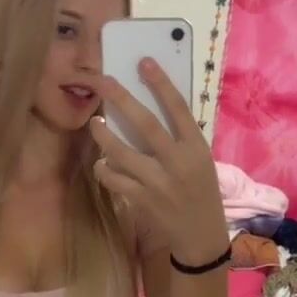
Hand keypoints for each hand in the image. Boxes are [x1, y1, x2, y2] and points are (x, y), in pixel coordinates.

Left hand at [90, 59, 228, 265]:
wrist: (201, 235)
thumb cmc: (201, 190)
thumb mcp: (200, 161)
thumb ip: (179, 138)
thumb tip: (148, 108)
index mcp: (197, 148)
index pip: (178, 109)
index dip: (160, 83)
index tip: (144, 61)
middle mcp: (178, 162)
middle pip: (146, 124)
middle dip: (122, 100)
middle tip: (103, 81)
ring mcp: (158, 183)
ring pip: (121, 153)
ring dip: (103, 136)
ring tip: (95, 123)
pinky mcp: (142, 200)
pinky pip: (114, 179)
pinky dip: (104, 169)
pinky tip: (102, 163)